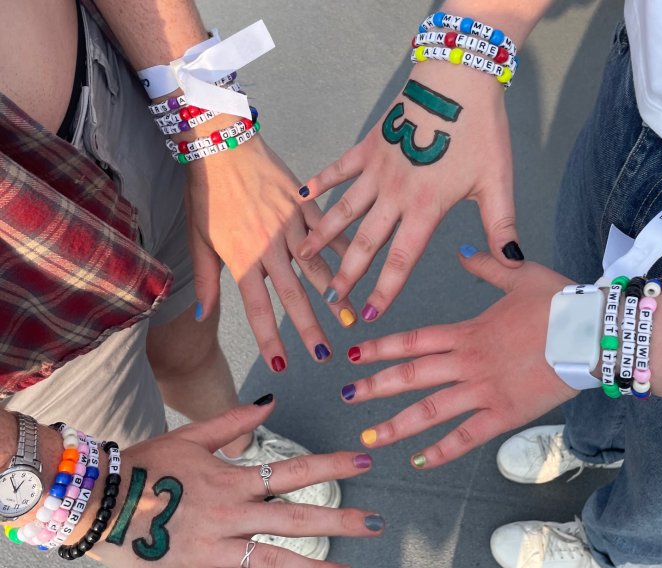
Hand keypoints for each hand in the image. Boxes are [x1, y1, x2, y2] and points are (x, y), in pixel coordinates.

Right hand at [91, 397, 383, 566]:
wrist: (95, 504)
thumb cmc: (145, 465)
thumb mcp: (190, 437)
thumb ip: (233, 422)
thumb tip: (270, 401)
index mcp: (231, 478)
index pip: (293, 470)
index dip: (332, 465)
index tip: (363, 460)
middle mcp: (230, 514)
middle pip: (295, 520)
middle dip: (340, 521)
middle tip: (377, 523)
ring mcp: (215, 549)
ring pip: (275, 561)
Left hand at [185, 134, 358, 368]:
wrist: (221, 145)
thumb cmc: (207, 193)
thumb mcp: (198, 238)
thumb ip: (206, 279)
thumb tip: (202, 314)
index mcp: (242, 257)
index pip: (257, 308)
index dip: (270, 339)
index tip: (283, 365)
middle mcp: (270, 246)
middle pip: (293, 295)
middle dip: (310, 327)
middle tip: (325, 355)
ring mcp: (291, 225)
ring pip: (317, 266)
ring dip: (335, 294)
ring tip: (351, 318)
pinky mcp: (304, 204)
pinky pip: (328, 232)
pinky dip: (343, 250)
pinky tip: (358, 266)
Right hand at [296, 60, 522, 322]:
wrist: (459, 80)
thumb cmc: (481, 130)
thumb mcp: (497, 182)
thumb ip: (502, 225)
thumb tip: (514, 260)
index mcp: (426, 208)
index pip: (402, 259)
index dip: (385, 290)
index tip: (370, 314)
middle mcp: (395, 195)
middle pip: (366, 243)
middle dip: (347, 273)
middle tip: (331, 297)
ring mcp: (378, 170)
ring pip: (345, 210)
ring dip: (324, 234)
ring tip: (303, 254)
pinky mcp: (369, 146)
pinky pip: (339, 167)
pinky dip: (321, 180)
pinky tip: (303, 193)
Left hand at [341, 250, 577, 468]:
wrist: (595, 333)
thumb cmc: (560, 304)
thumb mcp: (519, 276)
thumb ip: (486, 267)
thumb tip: (464, 254)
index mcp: (467, 331)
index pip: (413, 340)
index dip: (380, 348)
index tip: (355, 356)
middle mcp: (467, 361)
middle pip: (410, 376)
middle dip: (375, 387)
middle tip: (347, 395)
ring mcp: (483, 390)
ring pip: (430, 411)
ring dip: (396, 425)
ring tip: (369, 437)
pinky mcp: (504, 414)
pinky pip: (466, 437)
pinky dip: (441, 451)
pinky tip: (419, 461)